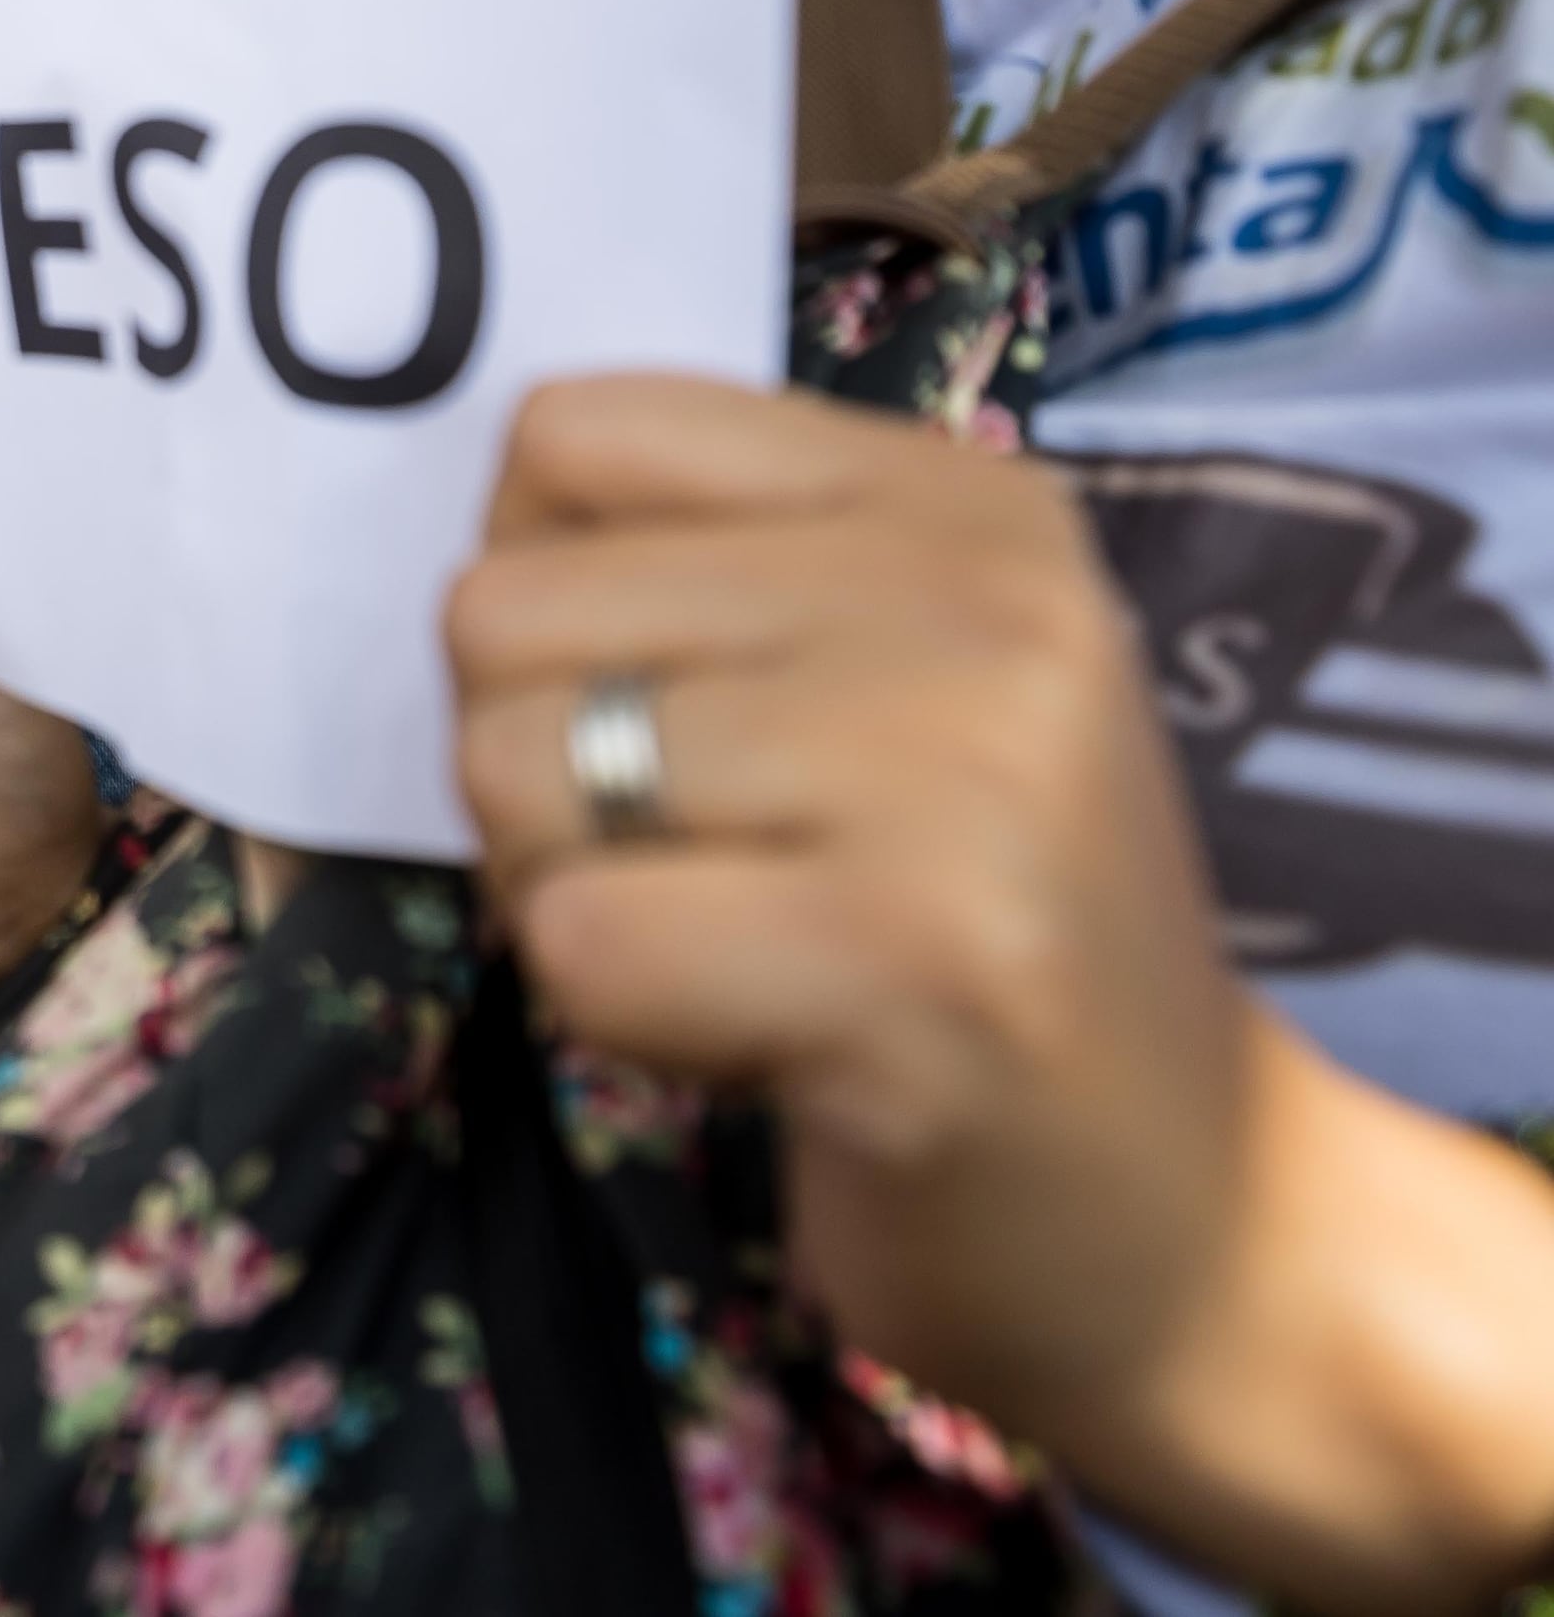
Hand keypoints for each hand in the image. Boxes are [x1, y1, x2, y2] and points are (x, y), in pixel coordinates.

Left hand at [448, 377, 1235, 1457]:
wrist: (1191, 1216)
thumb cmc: (963, 932)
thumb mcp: (870, 681)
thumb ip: (688, 572)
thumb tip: (460, 546)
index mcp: (961, 502)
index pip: (566, 435)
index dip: (546, 604)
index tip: (669, 718)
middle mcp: (985, 604)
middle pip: (500, 609)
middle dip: (537, 769)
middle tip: (701, 871)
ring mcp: (969, 780)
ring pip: (510, 771)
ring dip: (570, 896)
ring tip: (743, 947)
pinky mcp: (921, 966)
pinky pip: (578, 940)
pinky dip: (617, 1015)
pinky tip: (766, 1041)